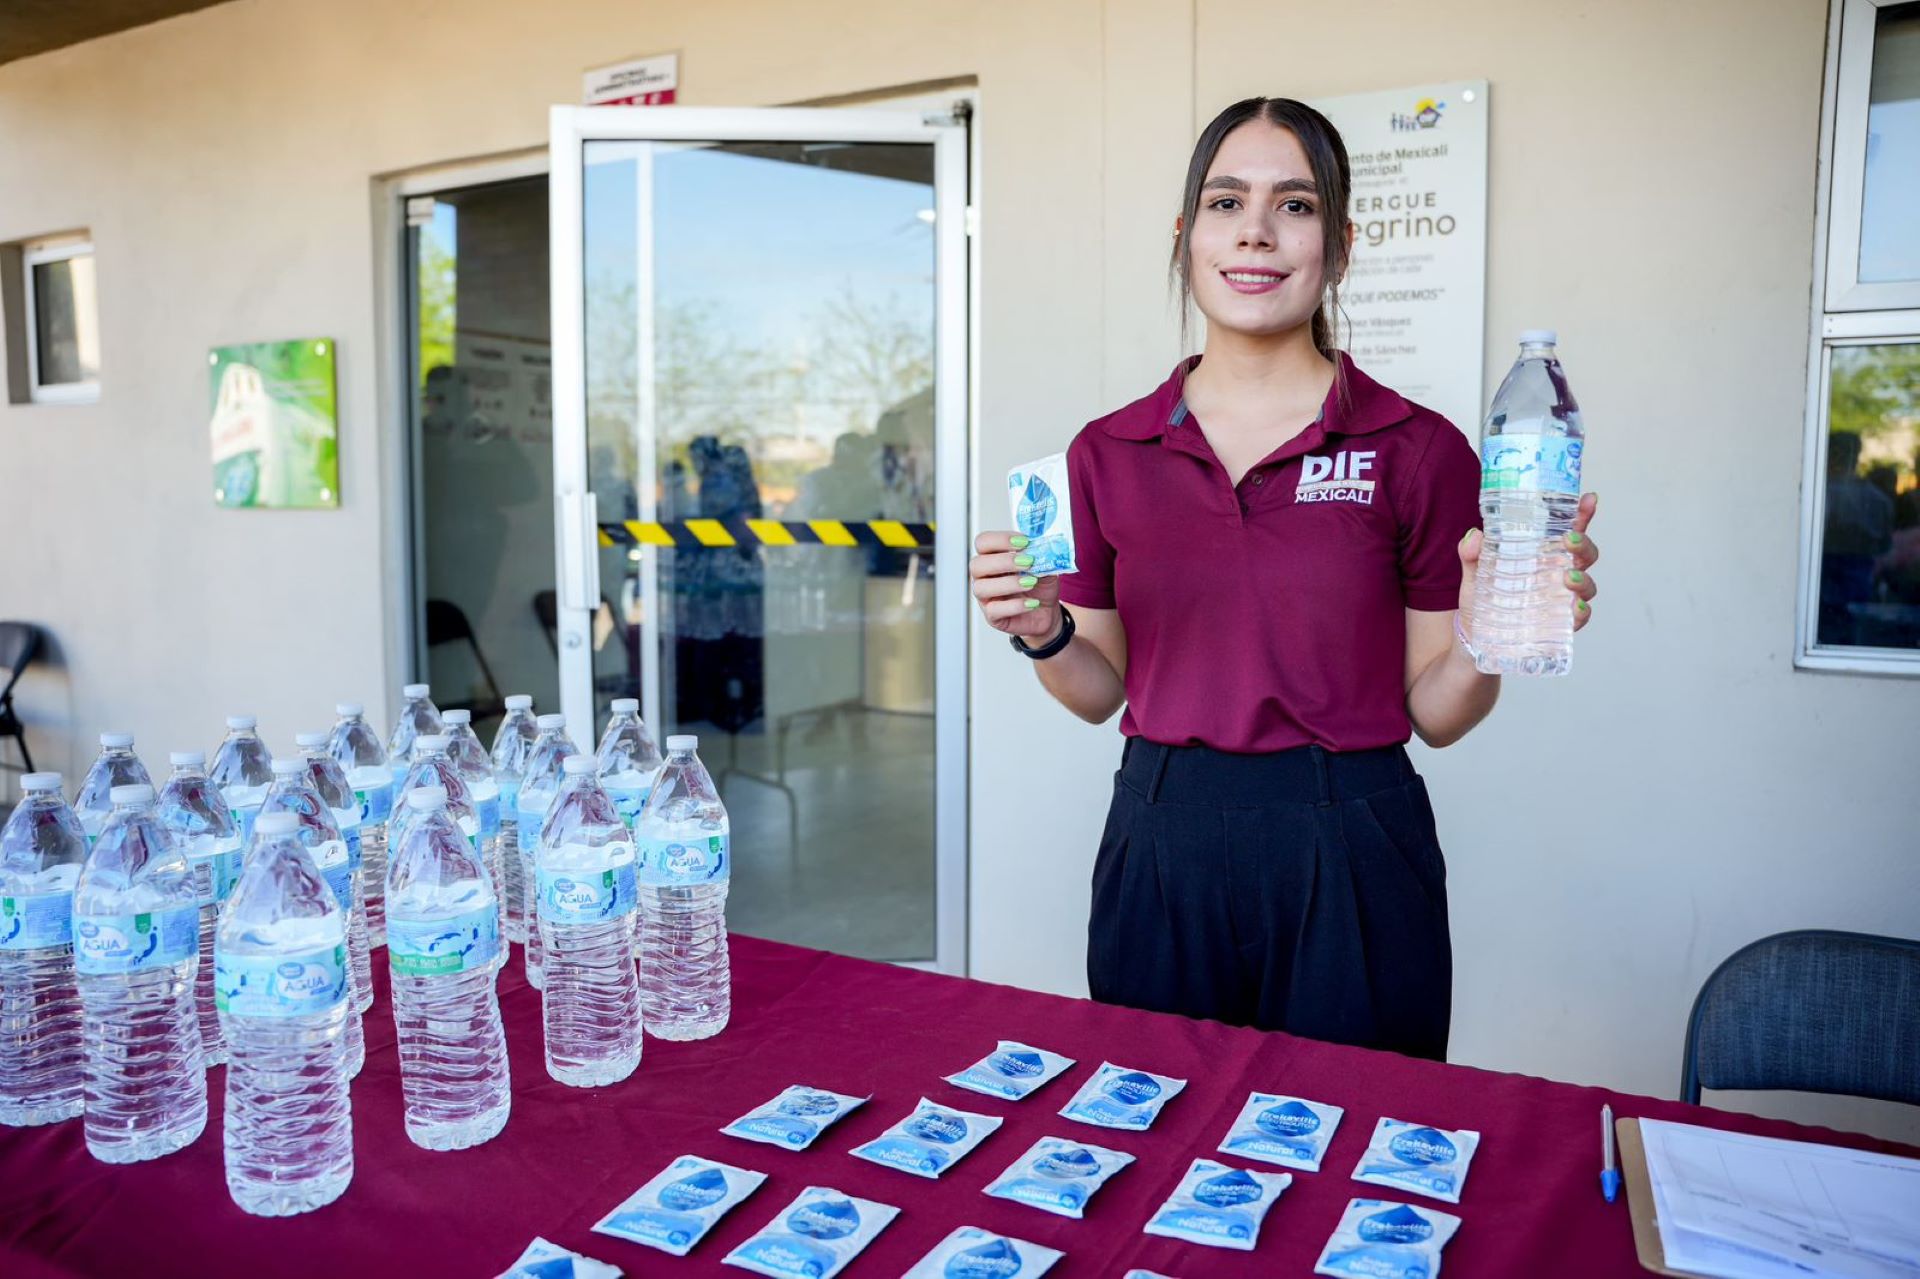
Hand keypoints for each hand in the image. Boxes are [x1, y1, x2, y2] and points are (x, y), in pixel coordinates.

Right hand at [971, 531, 1063, 641]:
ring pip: (981, 588)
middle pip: (976, 564)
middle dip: (1003, 562)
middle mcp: (984, 576)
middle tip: (1028, 562)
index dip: (1000, 539)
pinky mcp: (993, 616)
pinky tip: (1032, 603)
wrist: (1047, 612)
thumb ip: (1041, 555)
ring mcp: (986, 597)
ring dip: (1008, 583)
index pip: (983, 542)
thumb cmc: (1040, 586)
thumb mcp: (1045, 566)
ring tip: (1031, 583)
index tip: (1024, 542)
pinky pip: (994, 610)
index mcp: (992, 558)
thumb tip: (1042, 547)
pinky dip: (1015, 606)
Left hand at [1456, 491, 1600, 637]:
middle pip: (1584, 554)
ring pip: (1587, 584)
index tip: (1588, 499)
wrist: (1475, 642)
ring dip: (1583, 579)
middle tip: (1569, 540)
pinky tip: (1575, 608)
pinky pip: (1580, 617)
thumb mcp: (1474, 576)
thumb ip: (1471, 555)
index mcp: (1542, 555)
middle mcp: (1557, 574)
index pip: (1567, 529)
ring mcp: (1561, 599)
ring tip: (1568, 577)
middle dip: (1583, 544)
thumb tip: (1474, 535)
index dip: (1581, 514)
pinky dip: (1581, 612)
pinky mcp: (1559, 625)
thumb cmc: (1482, 604)